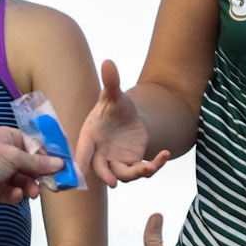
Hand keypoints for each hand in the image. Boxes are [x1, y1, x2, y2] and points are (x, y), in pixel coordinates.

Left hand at [0, 127, 61, 211]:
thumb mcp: (14, 156)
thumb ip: (38, 162)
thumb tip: (59, 164)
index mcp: (9, 138)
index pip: (34, 147)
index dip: (47, 157)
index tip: (61, 166)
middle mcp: (6, 155)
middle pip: (32, 166)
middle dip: (40, 175)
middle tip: (52, 183)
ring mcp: (1, 173)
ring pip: (25, 181)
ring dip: (30, 186)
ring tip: (32, 192)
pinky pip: (14, 193)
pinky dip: (16, 194)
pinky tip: (15, 194)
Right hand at [76, 62, 169, 187]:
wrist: (128, 116)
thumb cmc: (114, 106)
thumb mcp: (114, 94)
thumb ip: (111, 82)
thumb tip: (108, 62)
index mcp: (91, 136)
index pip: (83, 151)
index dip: (80, 162)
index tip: (79, 173)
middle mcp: (101, 153)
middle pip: (102, 169)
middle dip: (107, 176)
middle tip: (113, 183)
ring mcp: (117, 161)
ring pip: (124, 174)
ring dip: (136, 173)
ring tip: (150, 168)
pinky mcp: (133, 163)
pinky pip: (143, 169)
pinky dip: (155, 165)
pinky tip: (165, 154)